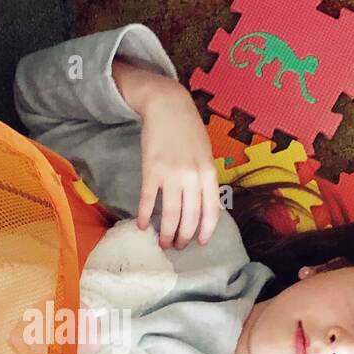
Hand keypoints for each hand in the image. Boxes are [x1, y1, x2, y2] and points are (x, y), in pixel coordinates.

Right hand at [137, 83, 221, 248]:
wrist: (168, 106)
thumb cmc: (188, 130)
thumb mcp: (206, 153)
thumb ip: (206, 178)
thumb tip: (205, 204)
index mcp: (209, 172)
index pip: (211, 210)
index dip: (205, 231)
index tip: (199, 242)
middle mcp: (193, 176)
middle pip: (189, 217)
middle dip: (183, 236)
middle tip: (177, 247)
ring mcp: (172, 174)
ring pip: (170, 214)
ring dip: (166, 233)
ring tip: (162, 242)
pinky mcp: (151, 170)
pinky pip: (148, 200)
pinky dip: (144, 215)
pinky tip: (142, 225)